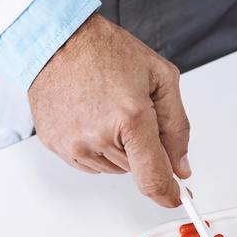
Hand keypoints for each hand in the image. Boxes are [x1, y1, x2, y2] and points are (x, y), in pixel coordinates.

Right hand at [28, 12, 191, 205]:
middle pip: (135, 169)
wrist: (58, 40)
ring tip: (106, 108)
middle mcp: (98, 136)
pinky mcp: (55, 144)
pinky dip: (95, 146)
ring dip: (117, 147)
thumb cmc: (106, 50)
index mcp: (130, 118)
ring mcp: (73, 143)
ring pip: (112, 167)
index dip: (169, 192)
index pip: (153, 177)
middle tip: (130, 110)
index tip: (177, 196)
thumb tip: (180, 165)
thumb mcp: (160, 77)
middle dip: (140, 146)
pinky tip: (90, 116)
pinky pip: (87, 162)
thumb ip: (177, 126)